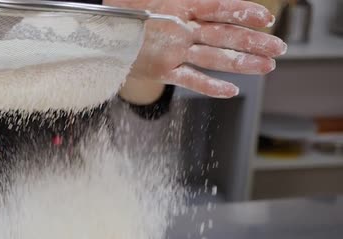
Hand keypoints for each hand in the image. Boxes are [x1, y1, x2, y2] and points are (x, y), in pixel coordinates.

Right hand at [107, 0, 287, 97]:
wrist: (98, 36)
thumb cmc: (125, 16)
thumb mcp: (155, 1)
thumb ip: (183, 5)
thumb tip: (202, 7)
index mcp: (179, 6)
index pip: (220, 7)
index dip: (244, 12)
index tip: (266, 19)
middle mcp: (180, 29)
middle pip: (225, 34)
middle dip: (255, 41)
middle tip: (278, 47)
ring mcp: (172, 51)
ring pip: (214, 57)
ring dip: (243, 63)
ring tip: (266, 67)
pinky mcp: (162, 71)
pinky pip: (191, 80)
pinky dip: (211, 86)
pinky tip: (231, 91)